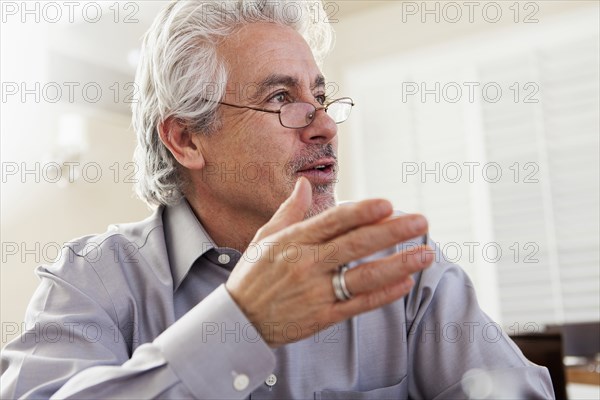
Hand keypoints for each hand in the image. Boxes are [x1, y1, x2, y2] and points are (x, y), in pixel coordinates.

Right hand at [225, 177, 432, 346]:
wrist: (238, 322)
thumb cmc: (252, 275)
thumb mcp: (264, 237)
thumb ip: (289, 211)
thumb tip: (305, 184)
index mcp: (293, 241)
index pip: (333, 221)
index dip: (362, 212)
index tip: (388, 203)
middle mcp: (306, 264)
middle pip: (355, 244)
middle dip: (392, 231)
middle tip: (421, 221)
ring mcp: (315, 292)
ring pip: (363, 275)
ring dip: (398, 264)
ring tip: (426, 253)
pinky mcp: (322, 316)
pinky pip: (358, 304)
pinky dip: (383, 294)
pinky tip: (405, 283)